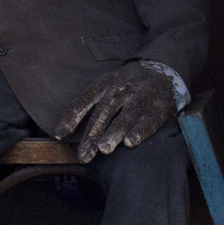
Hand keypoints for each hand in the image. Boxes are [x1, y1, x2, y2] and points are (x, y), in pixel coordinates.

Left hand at [55, 61, 177, 163]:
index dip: (71, 117)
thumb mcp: (108, 85)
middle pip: (104, 112)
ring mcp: (142, 96)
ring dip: (114, 132)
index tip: (59, 135)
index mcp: (106, 83)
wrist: (164, 69)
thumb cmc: (128, 84)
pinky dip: (140, 130)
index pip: (85, 99)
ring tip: (104, 149)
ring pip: (126, 115)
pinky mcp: (160, 106)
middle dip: (92, 135)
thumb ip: (91, 103)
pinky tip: (130, 142)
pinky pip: (149, 119)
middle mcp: (122, 88)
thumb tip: (65, 129)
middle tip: (84, 155)